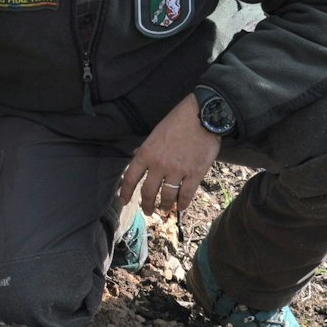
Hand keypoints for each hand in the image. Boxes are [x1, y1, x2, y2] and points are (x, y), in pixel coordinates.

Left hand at [119, 94, 220, 218]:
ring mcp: (178, 171)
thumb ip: (145, 148)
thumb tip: (135, 155)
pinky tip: (181, 206)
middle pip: (148, 192)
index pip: (130, 177)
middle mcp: (159, 165)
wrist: (202, 116)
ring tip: (165, 209)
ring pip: (167, 196)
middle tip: (148, 211)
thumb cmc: (178, 121)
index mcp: (147, 153)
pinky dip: (183, 204)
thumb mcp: (155, 132)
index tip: (124, 201)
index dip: (126, 192)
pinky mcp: (195, 174)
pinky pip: (186, 195)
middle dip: (147, 204)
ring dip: (165, 206)